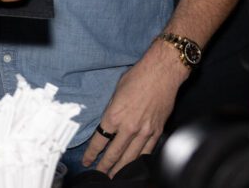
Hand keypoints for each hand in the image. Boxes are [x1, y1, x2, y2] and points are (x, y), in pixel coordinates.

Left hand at [82, 41, 187, 176]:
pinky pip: (147, 150)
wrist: (161, 73)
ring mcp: (145, 131)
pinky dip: (140, 159)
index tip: (87, 160)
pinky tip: (135, 164)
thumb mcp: (116, 93)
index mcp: (114, 116)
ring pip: (131, 157)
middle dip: (105, 166)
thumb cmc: (137, 78)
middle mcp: (129, 127)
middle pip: (114, 153)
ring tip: (115, 176)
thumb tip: (110, 124)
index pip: (99, 141)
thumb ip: (112, 111)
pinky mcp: (157, 131)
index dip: (92, 153)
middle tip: (99, 174)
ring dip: (122, 168)